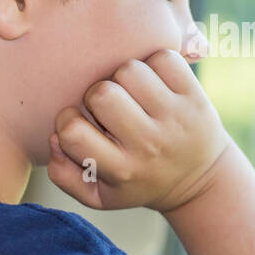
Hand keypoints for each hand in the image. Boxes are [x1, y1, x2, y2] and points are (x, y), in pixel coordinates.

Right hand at [47, 49, 233, 212]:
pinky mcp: (193, 95)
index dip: (67, 120)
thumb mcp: (100, 196)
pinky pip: (162, 58)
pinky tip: (154, 84)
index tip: (80, 123)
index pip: (72, 132)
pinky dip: (154, 64)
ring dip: (124, 77)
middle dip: (96, 95)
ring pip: (129, 70)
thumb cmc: (140, 182)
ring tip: (131, 95)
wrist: (200, 180)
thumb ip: (63, 175)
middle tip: (109, 108)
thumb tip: (54, 138)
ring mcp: (174, 117)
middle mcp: (149, 143)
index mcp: (122, 169)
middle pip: (101, 94)